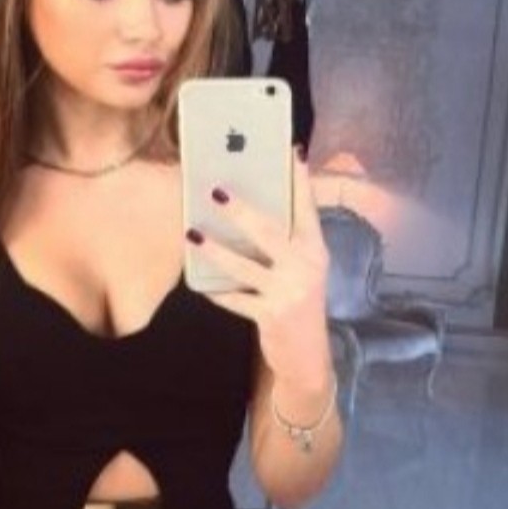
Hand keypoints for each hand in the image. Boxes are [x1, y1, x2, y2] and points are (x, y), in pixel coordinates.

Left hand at [185, 152, 331, 386]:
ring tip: (192, 234)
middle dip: (241, 210)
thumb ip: (288, 241)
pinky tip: (200, 283)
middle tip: (216, 191)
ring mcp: (289, 291)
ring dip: (215, 250)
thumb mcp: (304, 269)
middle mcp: (306, 266)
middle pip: (268, 231)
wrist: (307, 357)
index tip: (290, 151)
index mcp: (315, 249)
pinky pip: (235, 299)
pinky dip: (217, 291)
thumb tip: (252, 210)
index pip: (307, 207)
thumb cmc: (299, 301)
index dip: (299, 179)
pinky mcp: (271, 315)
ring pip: (244, 266)